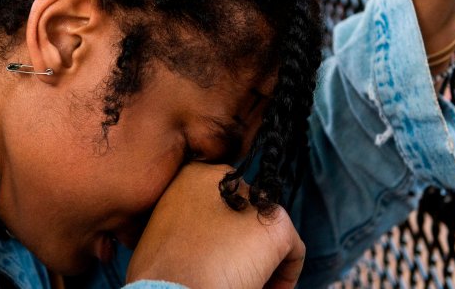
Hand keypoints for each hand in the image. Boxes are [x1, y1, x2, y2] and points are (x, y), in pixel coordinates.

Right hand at [126, 163, 304, 288]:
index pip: (222, 203)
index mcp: (192, 175)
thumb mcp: (163, 231)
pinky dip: (284, 278)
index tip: (214, 259)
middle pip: (247, 215)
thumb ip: (189, 221)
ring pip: (268, 234)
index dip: (222, 235)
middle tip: (229, 274)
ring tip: (242, 284)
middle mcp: (224, 178)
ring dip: (262, 262)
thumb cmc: (161, 272)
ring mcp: (253, 200)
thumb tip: (209, 236)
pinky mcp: (276, 225)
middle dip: (244, 246)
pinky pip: (294, 252)